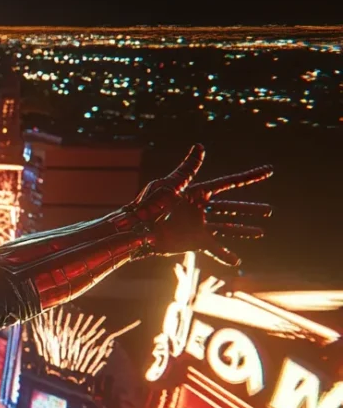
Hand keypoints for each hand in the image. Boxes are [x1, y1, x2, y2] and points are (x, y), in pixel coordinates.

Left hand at [131, 144, 272, 266]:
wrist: (138, 228)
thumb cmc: (151, 204)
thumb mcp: (171, 184)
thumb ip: (188, 168)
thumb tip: (200, 146)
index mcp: (198, 192)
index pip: (229, 182)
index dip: (250, 177)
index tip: (269, 171)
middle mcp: (201, 208)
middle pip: (232, 207)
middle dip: (250, 209)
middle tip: (269, 211)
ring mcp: (198, 225)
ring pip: (228, 226)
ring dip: (244, 229)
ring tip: (261, 231)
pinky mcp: (194, 240)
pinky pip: (214, 248)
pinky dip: (225, 254)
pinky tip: (236, 261)